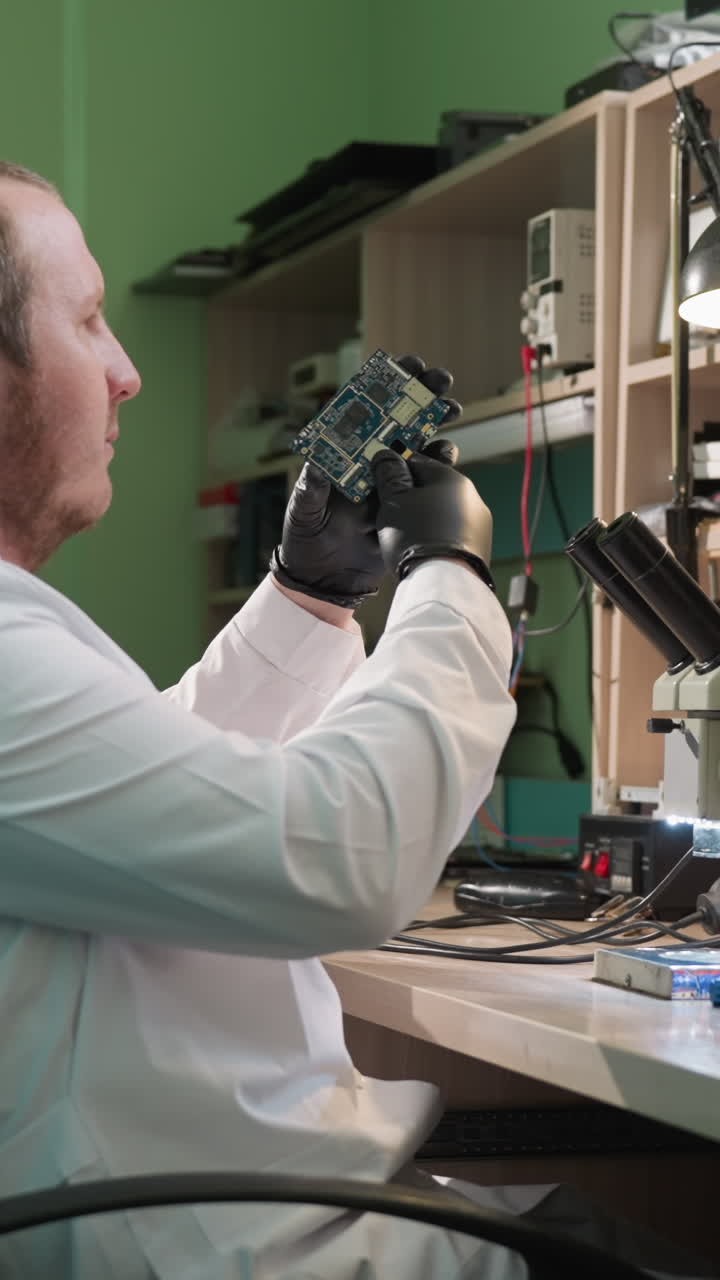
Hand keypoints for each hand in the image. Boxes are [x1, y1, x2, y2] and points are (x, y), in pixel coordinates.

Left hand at [270, 356, 461, 608]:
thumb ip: (312, 488)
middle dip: (420, 394)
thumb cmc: (304, 539)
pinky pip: (427, 477)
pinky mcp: (405, 502)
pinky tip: (449, 451)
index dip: (386, 384)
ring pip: (417, 442)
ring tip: (452, 408)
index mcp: (340, 453)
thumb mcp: (304, 511)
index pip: (364, 409)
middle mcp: (366, 459)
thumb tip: (319, 462)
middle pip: (397, 418)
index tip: (406, 366)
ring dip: (436, 422)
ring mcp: (388, 479)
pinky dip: (440, 462)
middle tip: (441, 379)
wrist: (324, 580)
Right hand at [371, 448, 494, 588]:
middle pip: (433, 488)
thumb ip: (389, 475)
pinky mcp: (479, 548)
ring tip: (404, 534)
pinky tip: (422, 548)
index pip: (419, 460)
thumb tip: (386, 456)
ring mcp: (479, 525)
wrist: (443, 583)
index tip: (382, 477)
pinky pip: (452, 534)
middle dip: (411, 496)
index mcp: (452, 479)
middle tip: (390, 510)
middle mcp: (472, 497)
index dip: (396, 468)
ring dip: (425, 517)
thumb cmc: (416, 537)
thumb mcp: (394, 501)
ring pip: (443, 512)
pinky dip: (437, 537)